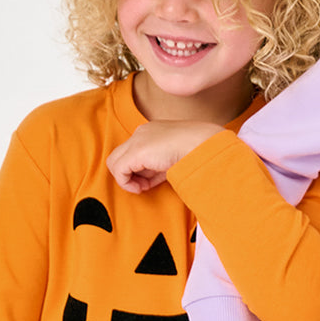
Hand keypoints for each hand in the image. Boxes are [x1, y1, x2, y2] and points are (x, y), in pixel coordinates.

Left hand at [106, 120, 221, 193]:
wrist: (204, 145)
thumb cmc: (199, 152)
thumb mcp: (177, 158)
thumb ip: (162, 166)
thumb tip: (150, 181)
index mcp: (155, 131)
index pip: (139, 152)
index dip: (143, 170)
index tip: (155, 180)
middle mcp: (143, 132)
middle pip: (124, 156)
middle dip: (132, 174)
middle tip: (146, 186)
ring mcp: (138, 140)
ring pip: (115, 161)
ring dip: (127, 179)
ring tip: (143, 188)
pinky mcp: (136, 151)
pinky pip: (118, 170)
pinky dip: (125, 183)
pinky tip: (140, 188)